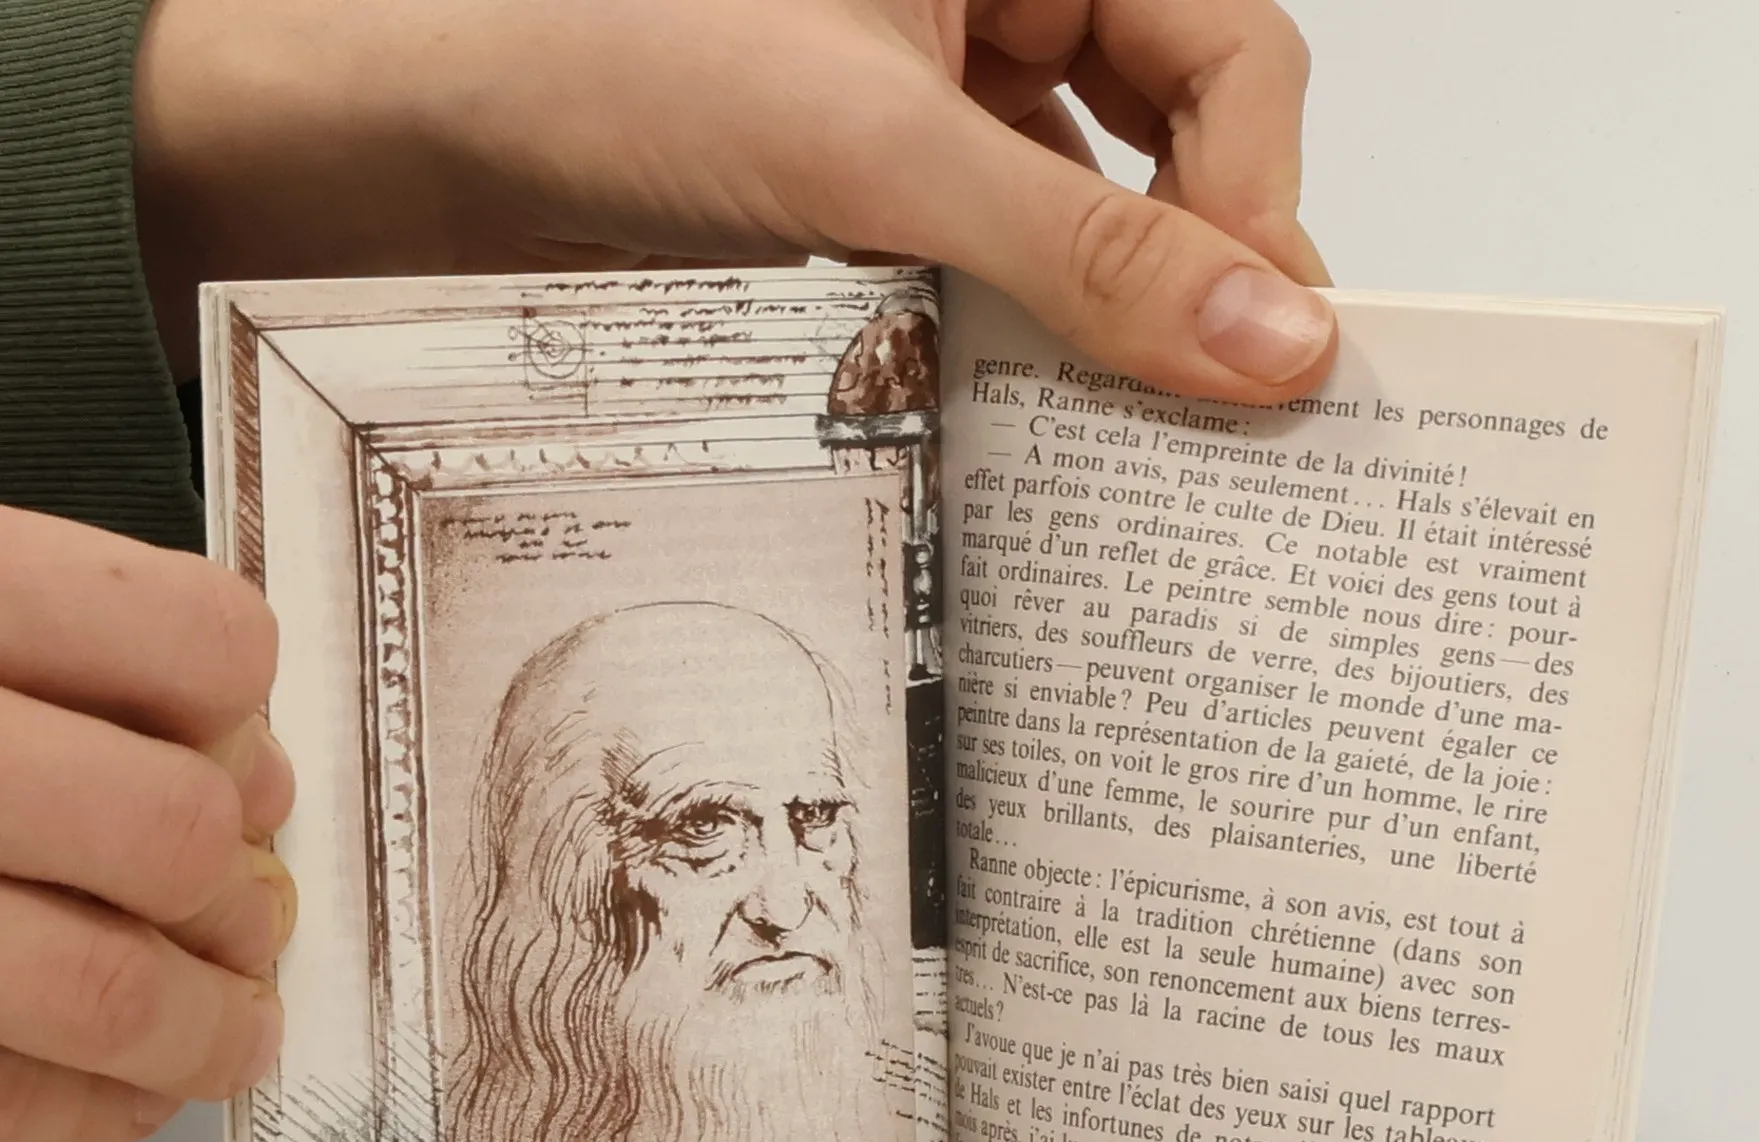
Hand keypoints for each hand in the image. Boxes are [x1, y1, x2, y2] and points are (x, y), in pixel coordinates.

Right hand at [0, 508, 294, 1141]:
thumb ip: (72, 664)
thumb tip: (249, 778)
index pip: (199, 647)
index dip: (244, 727)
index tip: (240, 772)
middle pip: (170, 831)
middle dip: (233, 900)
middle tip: (237, 923)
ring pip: (107, 987)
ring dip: (201, 1028)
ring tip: (221, 1032)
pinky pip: (4, 1097)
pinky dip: (102, 1107)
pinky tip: (126, 1091)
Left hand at [134, 0, 1333, 397]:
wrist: (452, 142)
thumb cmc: (618, 66)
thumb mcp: (878, 155)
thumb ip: (1082, 247)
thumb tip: (1273, 341)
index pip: (1232, 57)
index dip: (1258, 206)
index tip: (1267, 354)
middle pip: (1186, 140)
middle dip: (1199, 275)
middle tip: (1220, 420)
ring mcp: (962, 94)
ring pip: (1106, 215)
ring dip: (1117, 324)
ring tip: (1126, 435)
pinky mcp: (910, 182)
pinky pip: (1021, 260)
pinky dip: (1036, 338)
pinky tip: (1033, 410)